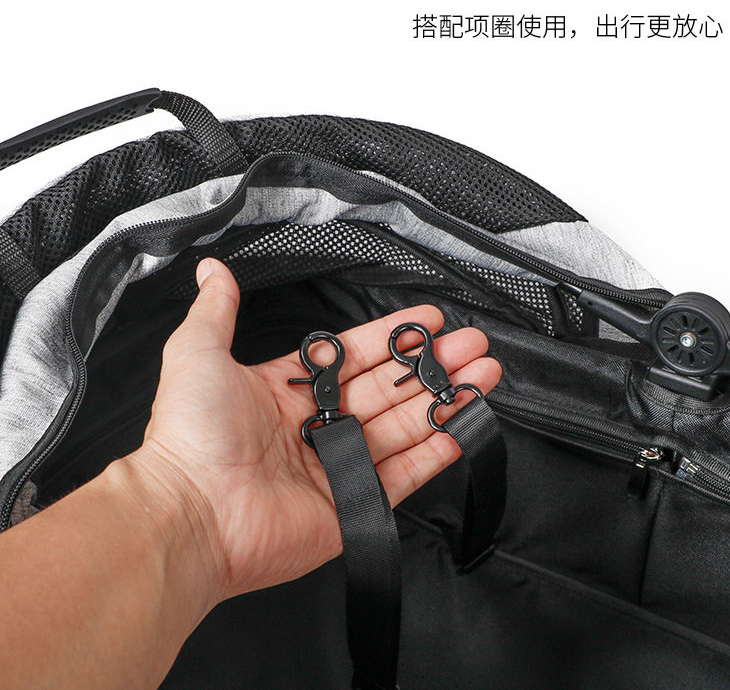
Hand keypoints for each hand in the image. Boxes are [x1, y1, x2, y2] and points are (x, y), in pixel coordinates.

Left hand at [129, 258, 501, 603]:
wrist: (191, 514)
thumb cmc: (191, 433)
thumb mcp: (198, 353)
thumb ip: (217, 309)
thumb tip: (213, 269)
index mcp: (288, 391)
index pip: (355, 356)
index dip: (393, 337)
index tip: (429, 319)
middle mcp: (317, 427)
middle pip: (390, 388)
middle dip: (435, 364)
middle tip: (474, 345)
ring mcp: (338, 466)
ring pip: (405, 426)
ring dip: (446, 400)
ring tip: (484, 375)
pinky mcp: (353, 506)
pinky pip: (404, 475)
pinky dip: (436, 452)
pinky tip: (463, 425)